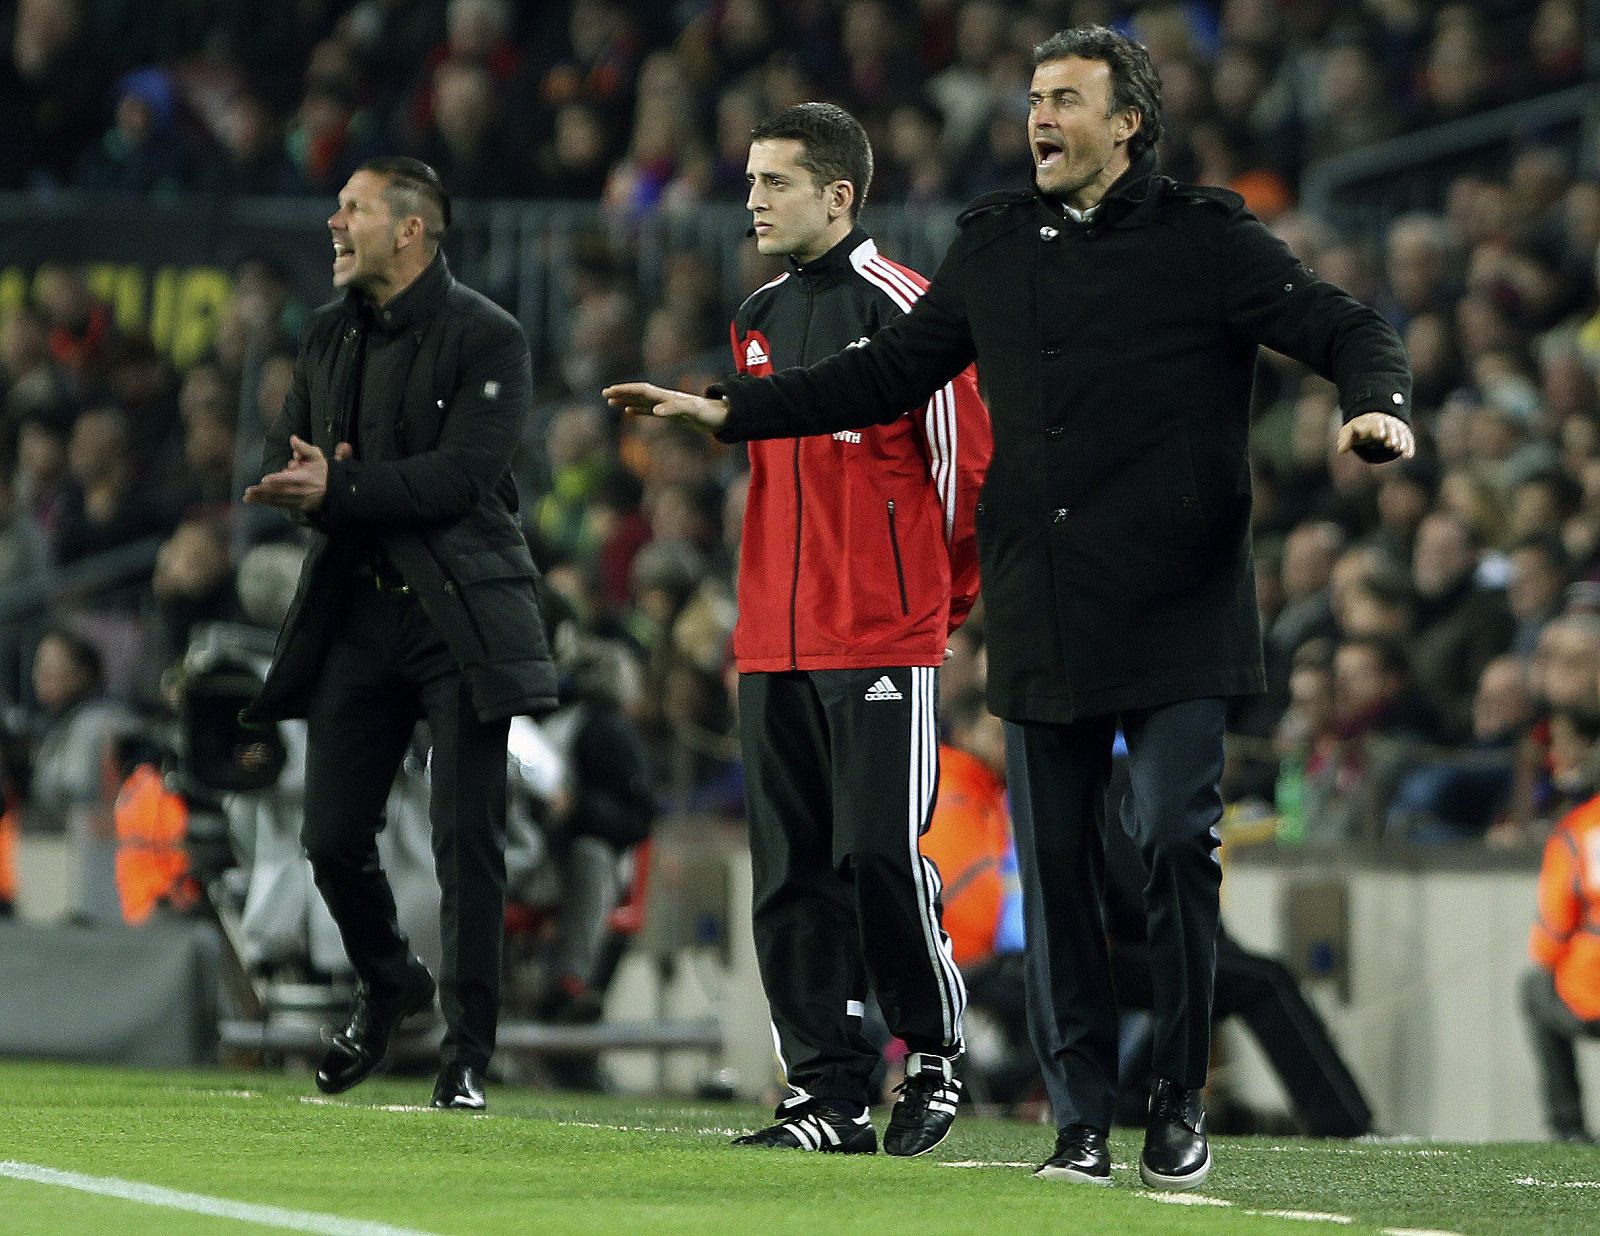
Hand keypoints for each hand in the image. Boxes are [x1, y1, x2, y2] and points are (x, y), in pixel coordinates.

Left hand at [243, 435, 341, 510]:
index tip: (264, 480)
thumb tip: (292, 438)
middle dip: (262, 492)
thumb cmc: (324, 472)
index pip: (288, 478)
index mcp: (303, 477)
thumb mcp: (317, 456)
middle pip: (278, 492)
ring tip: (247, 498)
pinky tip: (258, 501)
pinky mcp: (297, 506)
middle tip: (248, 492)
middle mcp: (299, 490)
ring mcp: (298, 500)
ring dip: (261, 499)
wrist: (335, 491)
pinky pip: (281, 504)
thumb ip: (304, 448)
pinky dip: (269, 503)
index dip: (276, 479)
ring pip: (277, 500)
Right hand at [602, 381, 728, 432]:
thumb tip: (655, 411)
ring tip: (610, 401)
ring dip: (625, 400)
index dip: (626, 390)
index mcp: (667, 396)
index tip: (611, 391)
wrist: (723, 417)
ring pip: (641, 401)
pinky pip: (649, 411)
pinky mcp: (671, 414)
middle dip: (621, 392)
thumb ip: (674, 409)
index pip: (642, 390)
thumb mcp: (693, 412)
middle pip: (639, 393)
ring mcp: (667, 406)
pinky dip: (637, 410)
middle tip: (604, 393)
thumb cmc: (709, 414)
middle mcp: (665, 399)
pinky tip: (628, 411)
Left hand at [1337, 412, 1413, 461]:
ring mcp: (1395, 427)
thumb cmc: (1358, 429)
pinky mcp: (1402, 433)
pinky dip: (1409, 446)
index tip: (1381, 436)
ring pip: (1400, 432)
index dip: (1378, 429)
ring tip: (1401, 450)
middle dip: (1392, 435)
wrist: (1372, 421)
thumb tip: (1341, 450)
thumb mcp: (1349, 431)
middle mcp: (1385, 422)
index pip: (1375, 423)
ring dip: (1401, 441)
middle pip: (1390, 427)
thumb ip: (1345, 439)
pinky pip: (1407, 438)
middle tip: (1392, 444)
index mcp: (1370, 421)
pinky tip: (1408, 456)